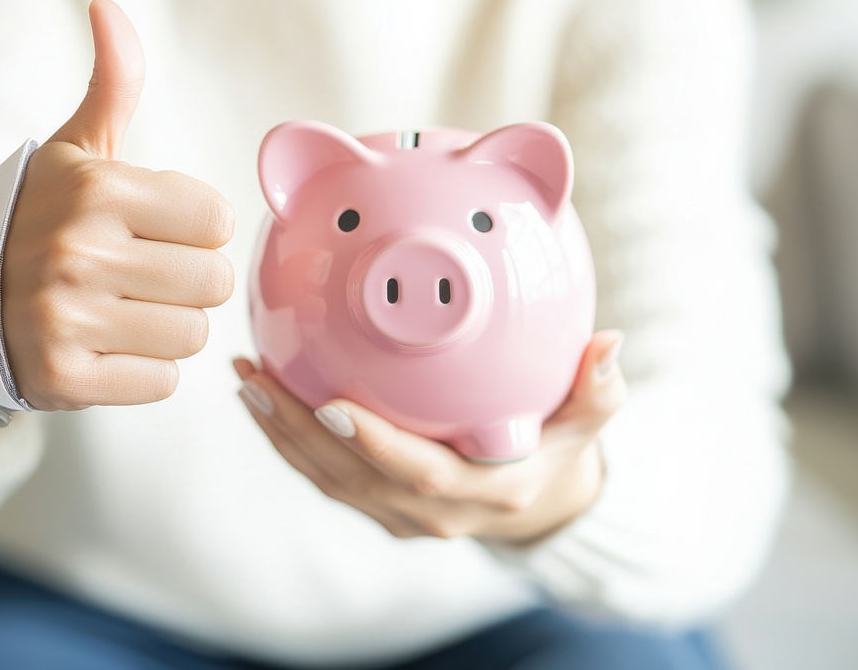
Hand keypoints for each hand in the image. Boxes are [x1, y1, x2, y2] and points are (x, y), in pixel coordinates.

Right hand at [1, 0, 235, 410]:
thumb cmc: (42, 217)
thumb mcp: (75, 148)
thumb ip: (112, 82)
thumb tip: (107, 5)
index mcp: (93, 189)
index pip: (215, 219)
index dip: (193, 227)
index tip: (152, 230)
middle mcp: (76, 252)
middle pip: (212, 281)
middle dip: (187, 281)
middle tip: (139, 276)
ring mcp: (64, 320)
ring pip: (192, 335)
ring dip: (168, 327)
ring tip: (123, 311)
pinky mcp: (62, 379)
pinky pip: (162, 383)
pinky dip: (144, 371)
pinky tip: (106, 348)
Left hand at [234, 330, 625, 542]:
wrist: (536, 502)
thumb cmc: (558, 448)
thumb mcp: (589, 422)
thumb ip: (598, 388)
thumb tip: (611, 342)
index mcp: (483, 492)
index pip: (419, 475)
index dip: (374, 446)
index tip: (332, 404)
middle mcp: (434, 513)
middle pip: (350, 478)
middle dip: (298, 431)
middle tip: (258, 376)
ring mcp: (400, 515)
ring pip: (326, 479)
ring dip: (279, 431)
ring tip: (246, 379)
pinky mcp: (377, 505)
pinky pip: (323, 475)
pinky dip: (288, 438)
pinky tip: (261, 394)